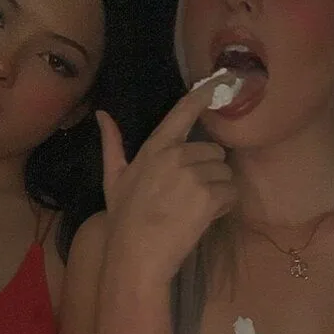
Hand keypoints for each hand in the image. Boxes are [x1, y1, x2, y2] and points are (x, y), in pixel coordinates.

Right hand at [96, 74, 236, 283]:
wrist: (137, 254)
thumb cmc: (125, 219)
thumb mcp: (114, 178)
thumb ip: (112, 144)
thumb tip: (102, 114)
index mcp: (155, 148)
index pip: (183, 112)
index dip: (205, 94)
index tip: (223, 79)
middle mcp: (177, 155)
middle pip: (213, 151)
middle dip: (208, 172)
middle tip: (189, 196)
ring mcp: (195, 174)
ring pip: (225, 173)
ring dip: (217, 191)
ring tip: (194, 210)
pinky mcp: (210, 195)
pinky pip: (231, 193)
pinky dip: (224, 207)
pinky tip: (204, 219)